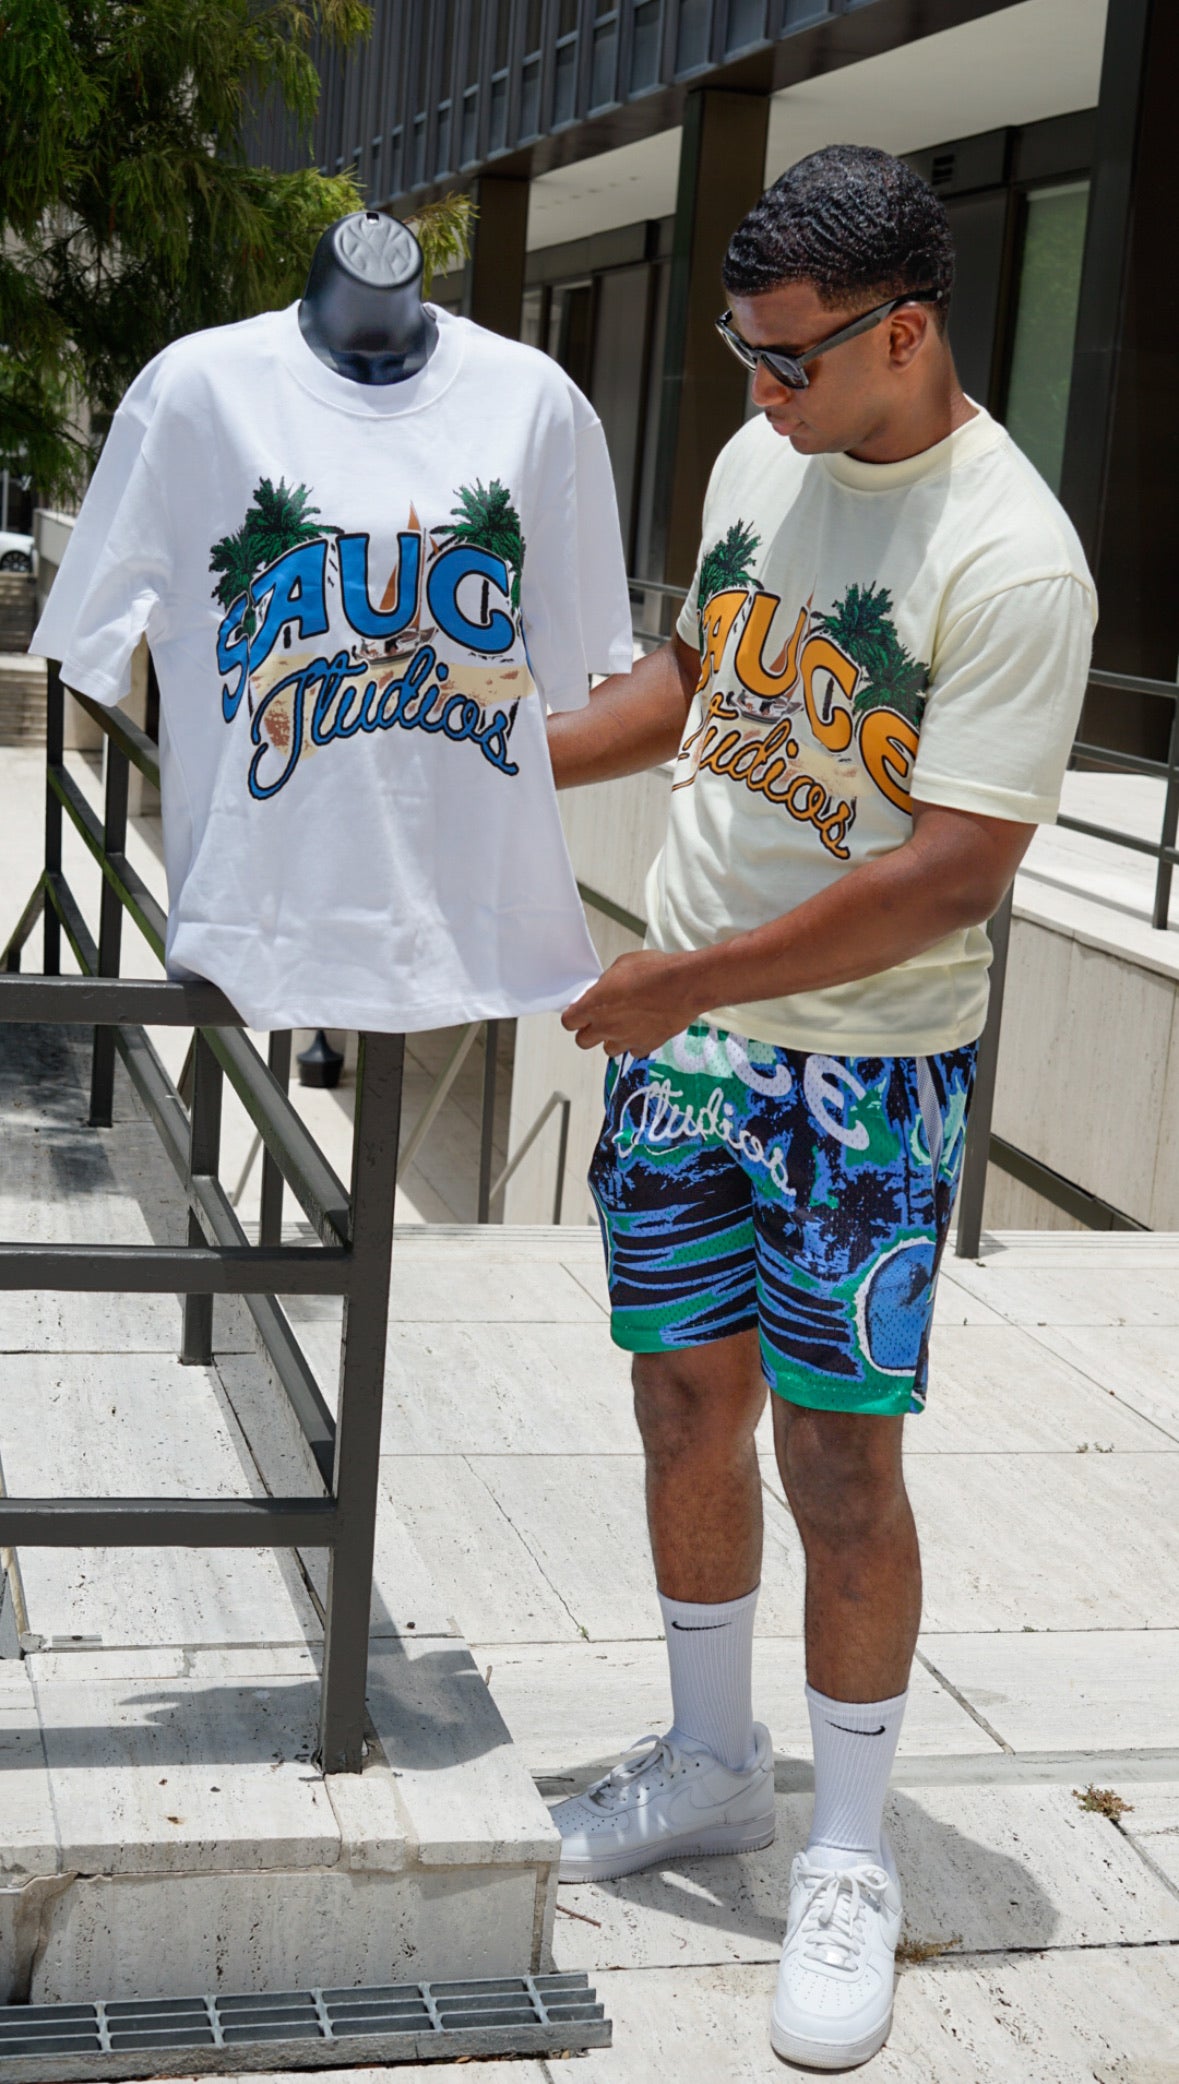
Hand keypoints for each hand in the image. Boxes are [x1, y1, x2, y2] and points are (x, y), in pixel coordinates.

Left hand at [562, 949, 704, 1055]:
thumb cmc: (655, 970)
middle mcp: (605, 1026)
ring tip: (625, 1025)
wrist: (684, 985)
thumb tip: (605, 988)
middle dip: (589, 1032)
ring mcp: (624, 1039)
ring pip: (608, 1050)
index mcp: (594, 1004)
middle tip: (600, 1021)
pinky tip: (643, 1030)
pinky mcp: (645, 1046)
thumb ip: (607, 982)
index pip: (569, 1021)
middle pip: (582, 1042)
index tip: (580, 1013)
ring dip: (612, 1039)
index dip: (574, 1017)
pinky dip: (636, 1043)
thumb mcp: (622, 965)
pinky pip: (633, 1051)